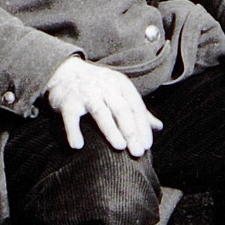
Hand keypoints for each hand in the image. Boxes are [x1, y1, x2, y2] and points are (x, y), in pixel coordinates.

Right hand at [44, 56, 160, 155]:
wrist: (65, 71)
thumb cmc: (99, 86)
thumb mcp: (120, 92)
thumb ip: (137, 110)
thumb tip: (159, 127)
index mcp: (121, 85)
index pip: (136, 107)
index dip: (143, 127)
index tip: (147, 145)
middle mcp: (106, 88)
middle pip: (122, 111)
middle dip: (131, 132)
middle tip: (138, 153)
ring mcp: (86, 94)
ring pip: (101, 113)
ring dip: (111, 130)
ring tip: (120, 147)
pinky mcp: (68, 102)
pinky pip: (71, 118)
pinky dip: (73, 131)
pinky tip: (78, 145)